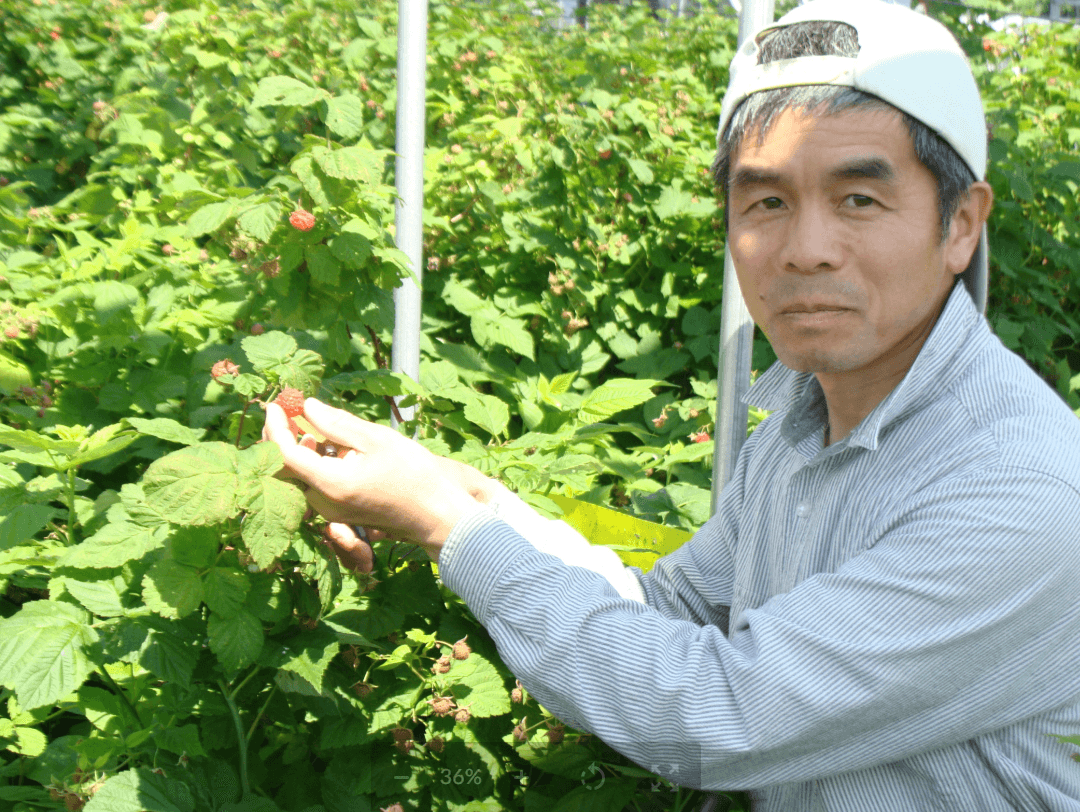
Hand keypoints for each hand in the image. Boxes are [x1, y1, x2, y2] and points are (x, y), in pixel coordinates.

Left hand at [262, 397, 475, 563]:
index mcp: (331, 484)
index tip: (275, 404)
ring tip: (311, 427)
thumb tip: (308, 407)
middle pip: (285, 469)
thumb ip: (338, 423)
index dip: (275, 427)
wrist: (436, 515)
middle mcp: (324, 503)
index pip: (286, 454)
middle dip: (281, 438)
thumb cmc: (414, 474)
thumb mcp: (377, 439)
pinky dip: (313, 464)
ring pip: (299, 478)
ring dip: (299, 450)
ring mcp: (331, 513)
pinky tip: (329, 448)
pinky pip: (314, 486)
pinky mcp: (339, 514)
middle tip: (287, 412)